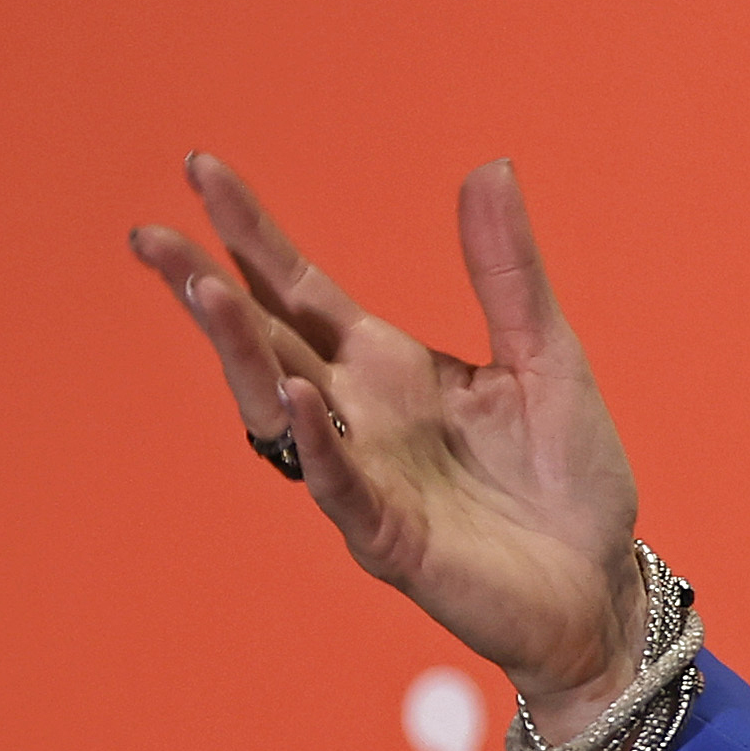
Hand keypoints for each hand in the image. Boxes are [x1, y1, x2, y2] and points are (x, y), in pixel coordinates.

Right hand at [130, 156, 646, 738]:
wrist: (600, 584)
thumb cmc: (567, 477)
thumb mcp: (547, 355)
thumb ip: (508, 272)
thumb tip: (490, 166)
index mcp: (388, 367)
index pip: (299, 291)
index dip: (251, 235)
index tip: (202, 170)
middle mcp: (358, 417)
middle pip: (264, 342)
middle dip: (206, 289)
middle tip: (149, 235)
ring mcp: (365, 477)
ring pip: (279, 408)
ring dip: (242, 353)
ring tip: (205, 292)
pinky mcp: (390, 538)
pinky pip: (341, 485)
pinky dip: (318, 442)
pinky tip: (297, 395)